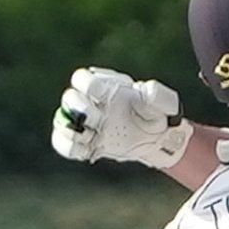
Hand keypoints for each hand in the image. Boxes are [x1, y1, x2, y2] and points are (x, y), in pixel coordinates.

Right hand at [52, 67, 192, 168]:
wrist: (156, 140)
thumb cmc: (158, 116)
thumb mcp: (165, 105)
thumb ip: (159, 96)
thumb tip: (148, 90)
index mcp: (107, 88)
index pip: (82, 78)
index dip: (86, 86)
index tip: (103, 98)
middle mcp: (91, 103)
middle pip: (69, 99)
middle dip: (81, 110)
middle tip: (101, 120)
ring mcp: (86, 123)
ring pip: (63, 121)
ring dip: (73, 130)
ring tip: (91, 137)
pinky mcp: (84, 142)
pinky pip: (63, 144)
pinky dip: (70, 147)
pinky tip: (89, 150)